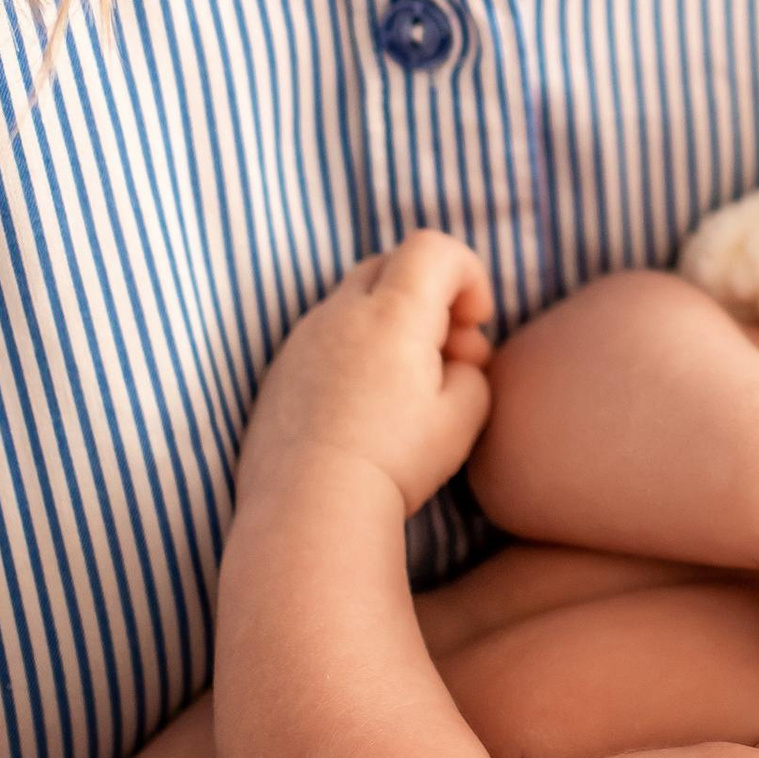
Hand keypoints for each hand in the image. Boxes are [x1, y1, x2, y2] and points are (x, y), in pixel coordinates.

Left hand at [241, 231, 495, 519]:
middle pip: (392, 265)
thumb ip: (472, 370)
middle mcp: (341, 311)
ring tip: (408, 385)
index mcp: (392, 311)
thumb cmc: (394, 462)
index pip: (434, 249)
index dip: (468, 274)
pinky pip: (325, 336)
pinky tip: (364, 405)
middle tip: (451, 352)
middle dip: (431, 294)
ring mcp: (303, 338)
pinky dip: (355, 349)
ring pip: (355, 300)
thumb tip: (457, 361)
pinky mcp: (281, 370)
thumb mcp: (465, 414)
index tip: (478, 323)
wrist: (308, 508)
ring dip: (391, 323)